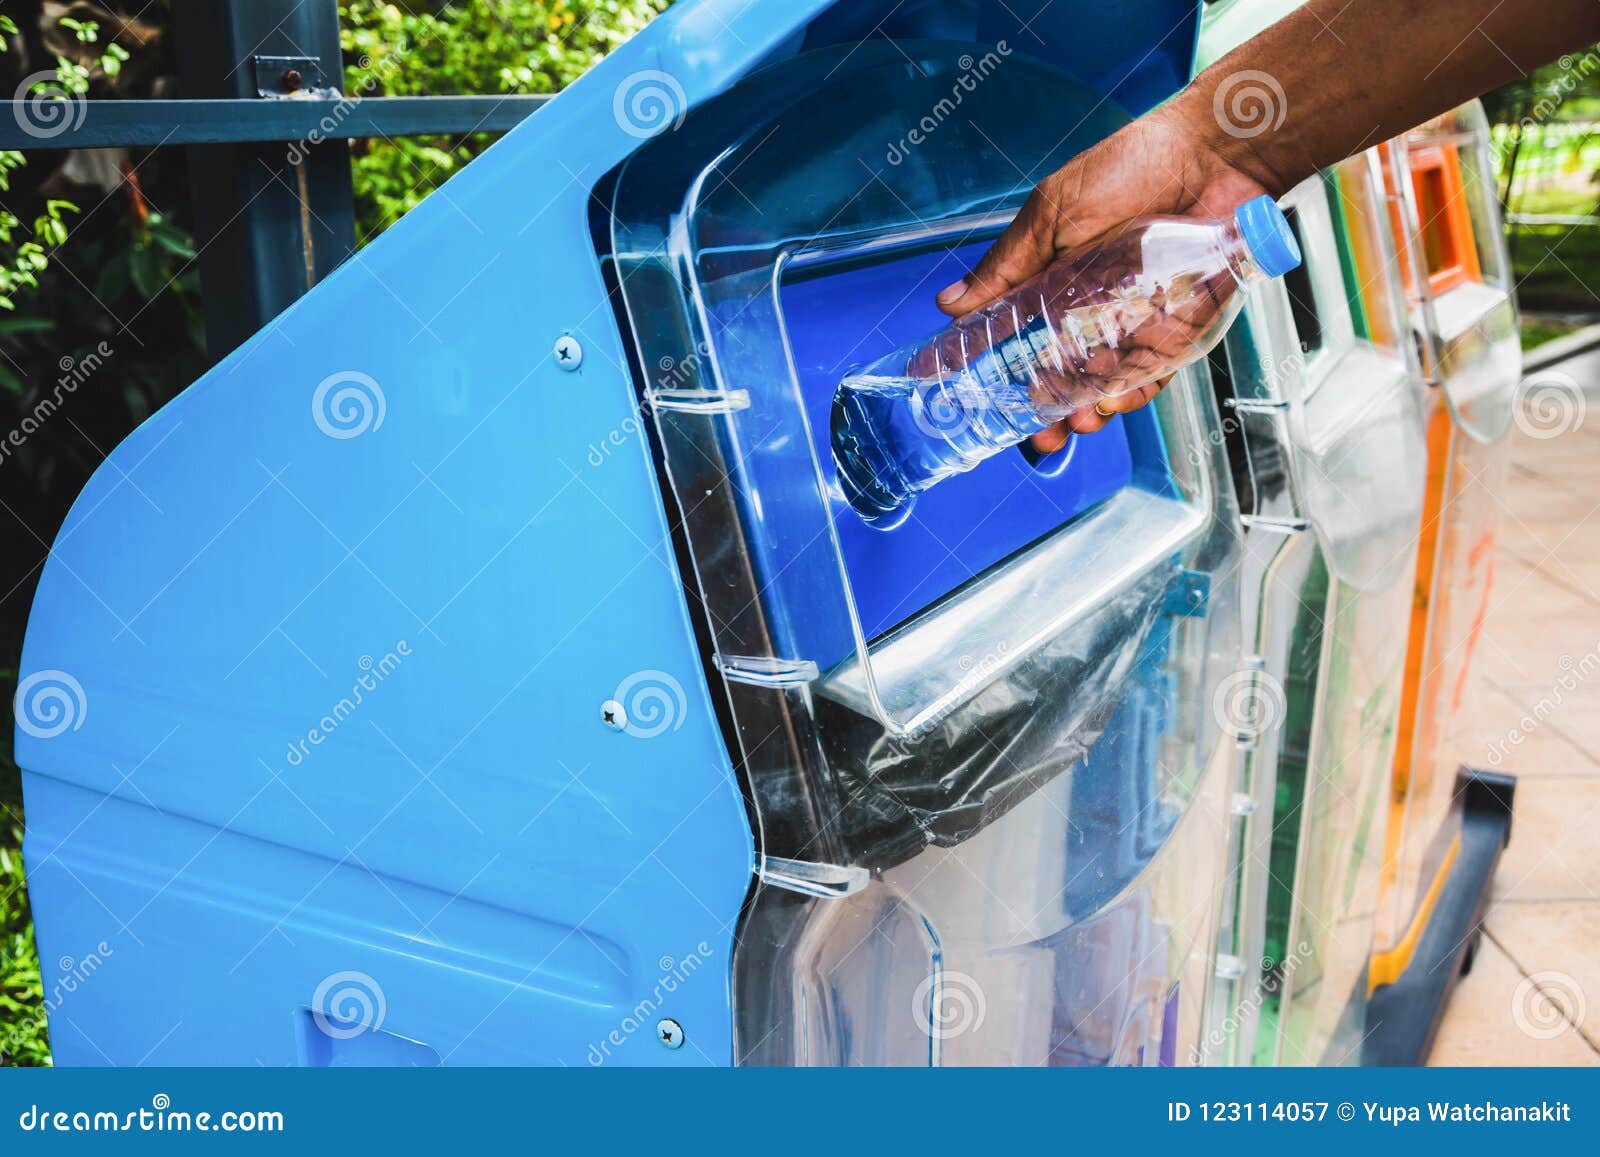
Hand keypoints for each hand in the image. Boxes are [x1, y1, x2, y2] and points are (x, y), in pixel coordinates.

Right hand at [935, 102, 1271, 447]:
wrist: (1214, 154)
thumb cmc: (1132, 167)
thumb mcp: (1052, 213)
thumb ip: (1007, 263)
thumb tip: (950, 303)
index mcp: (1050, 284)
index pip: (1014, 341)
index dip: (996, 377)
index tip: (978, 406)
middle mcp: (1087, 309)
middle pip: (1058, 376)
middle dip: (1047, 413)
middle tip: (1043, 433)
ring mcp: (1130, 321)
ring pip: (1103, 384)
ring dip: (1090, 410)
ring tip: (1084, 418)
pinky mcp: (1174, 326)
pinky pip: (1152, 373)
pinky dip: (1137, 392)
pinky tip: (1123, 398)